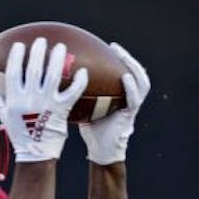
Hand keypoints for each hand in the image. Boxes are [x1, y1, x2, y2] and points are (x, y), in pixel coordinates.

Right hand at [0, 38, 88, 163]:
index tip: (20, 45)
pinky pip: (72, 93)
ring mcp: (46, 104)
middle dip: (37, 52)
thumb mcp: (5, 118)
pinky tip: (82, 71)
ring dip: (57, 59)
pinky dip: (79, 82)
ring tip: (61, 47)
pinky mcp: (61, 110)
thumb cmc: (20, 136)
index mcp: (14, 99)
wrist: (36, 155)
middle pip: (34, 70)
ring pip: (52, 76)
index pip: (13, 72)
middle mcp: (30, 99)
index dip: (16, 57)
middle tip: (42, 40)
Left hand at [79, 43, 150, 165]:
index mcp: (120, 96)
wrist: (102, 152)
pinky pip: (134, 99)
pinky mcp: (130, 116)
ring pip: (141, 83)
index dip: (119, 60)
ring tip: (123, 57)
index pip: (123, 74)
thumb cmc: (91, 131)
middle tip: (115, 47)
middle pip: (135, 73)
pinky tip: (125, 77)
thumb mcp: (85, 108)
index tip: (107, 46)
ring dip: (134, 68)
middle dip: (127, 58)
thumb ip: (80, 94)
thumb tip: (58, 78)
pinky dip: (131, 87)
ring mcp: (132, 107)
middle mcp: (128, 99)